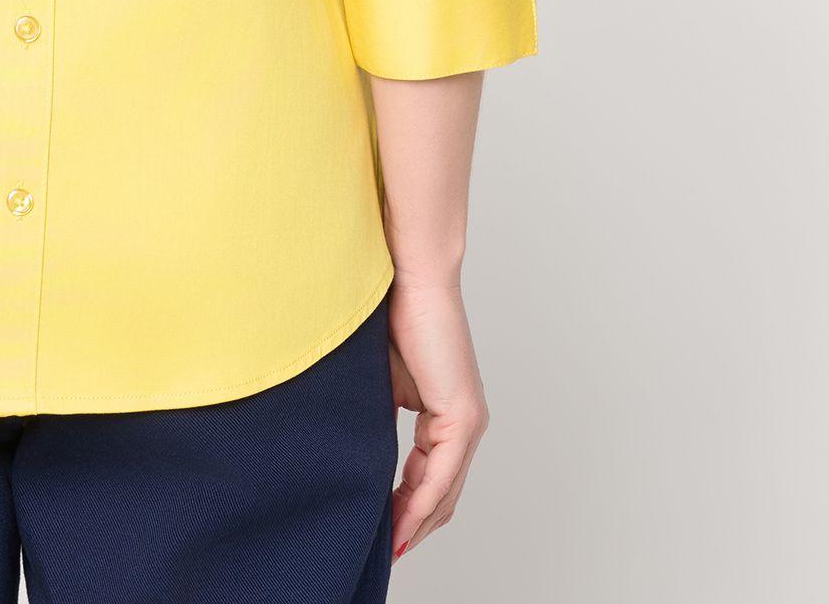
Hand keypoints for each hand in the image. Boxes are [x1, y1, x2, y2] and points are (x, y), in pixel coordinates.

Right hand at [386, 275, 488, 559]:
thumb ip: (381, 417)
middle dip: (412, 528)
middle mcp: (466, 424)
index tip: (381, 531)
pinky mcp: (461, 415)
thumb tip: (361, 450)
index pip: (432, 479)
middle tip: (382, 552)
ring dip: (415, 525)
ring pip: (443, 493)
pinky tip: (398, 525)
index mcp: (448, 415)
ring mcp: (467, 421)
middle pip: (443, 496)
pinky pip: (439, 475)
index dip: (408, 511)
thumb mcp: (381, 381)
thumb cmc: (391, 315)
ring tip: (387, 548)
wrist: (409, 277)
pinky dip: (418, 505)